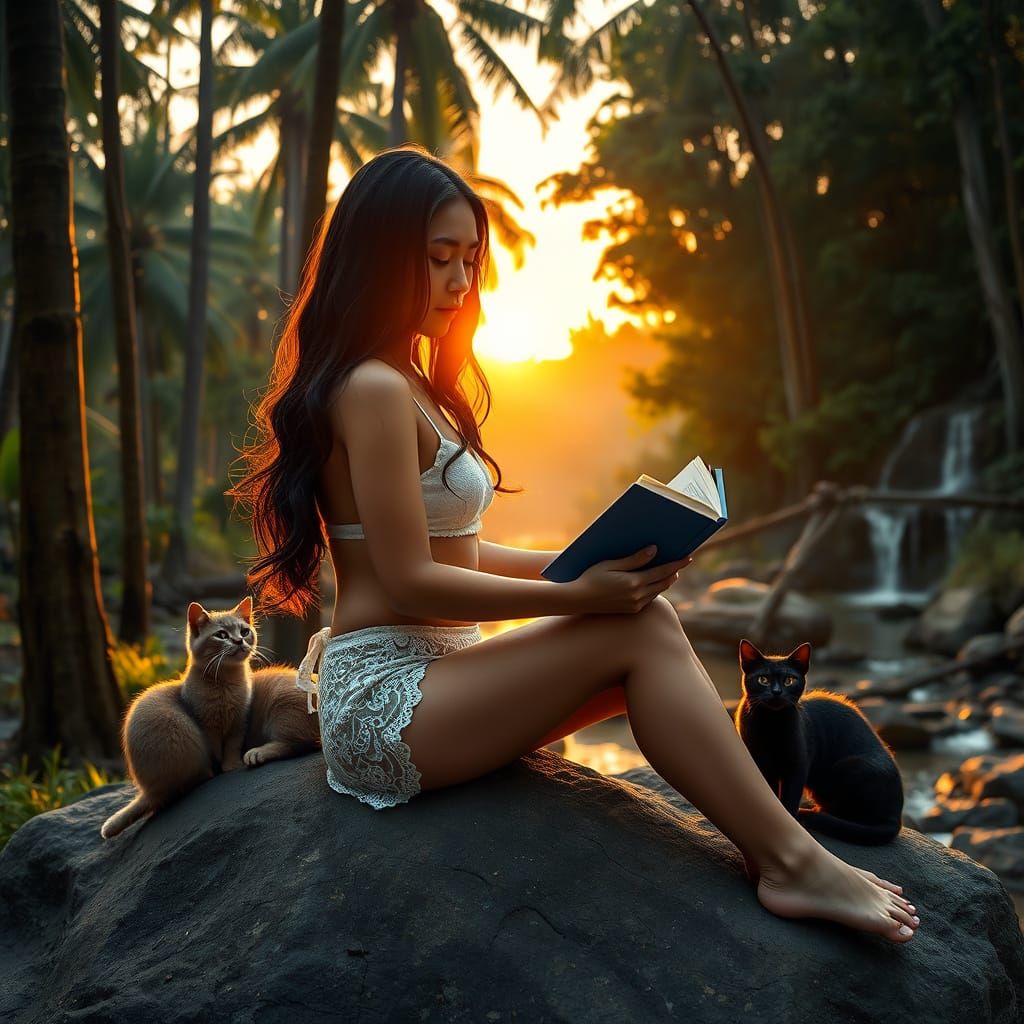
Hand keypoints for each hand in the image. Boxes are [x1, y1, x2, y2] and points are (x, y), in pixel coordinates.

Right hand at [568, 545, 691, 614]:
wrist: (578, 600)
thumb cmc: (591, 578)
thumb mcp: (611, 564)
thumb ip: (634, 559)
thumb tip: (654, 550)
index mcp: (633, 583)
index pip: (662, 571)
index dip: (677, 564)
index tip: (688, 557)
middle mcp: (637, 596)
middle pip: (664, 583)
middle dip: (674, 572)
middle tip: (681, 562)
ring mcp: (635, 605)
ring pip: (658, 591)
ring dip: (666, 581)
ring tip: (670, 571)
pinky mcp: (631, 610)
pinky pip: (649, 598)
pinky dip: (655, 589)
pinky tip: (655, 583)